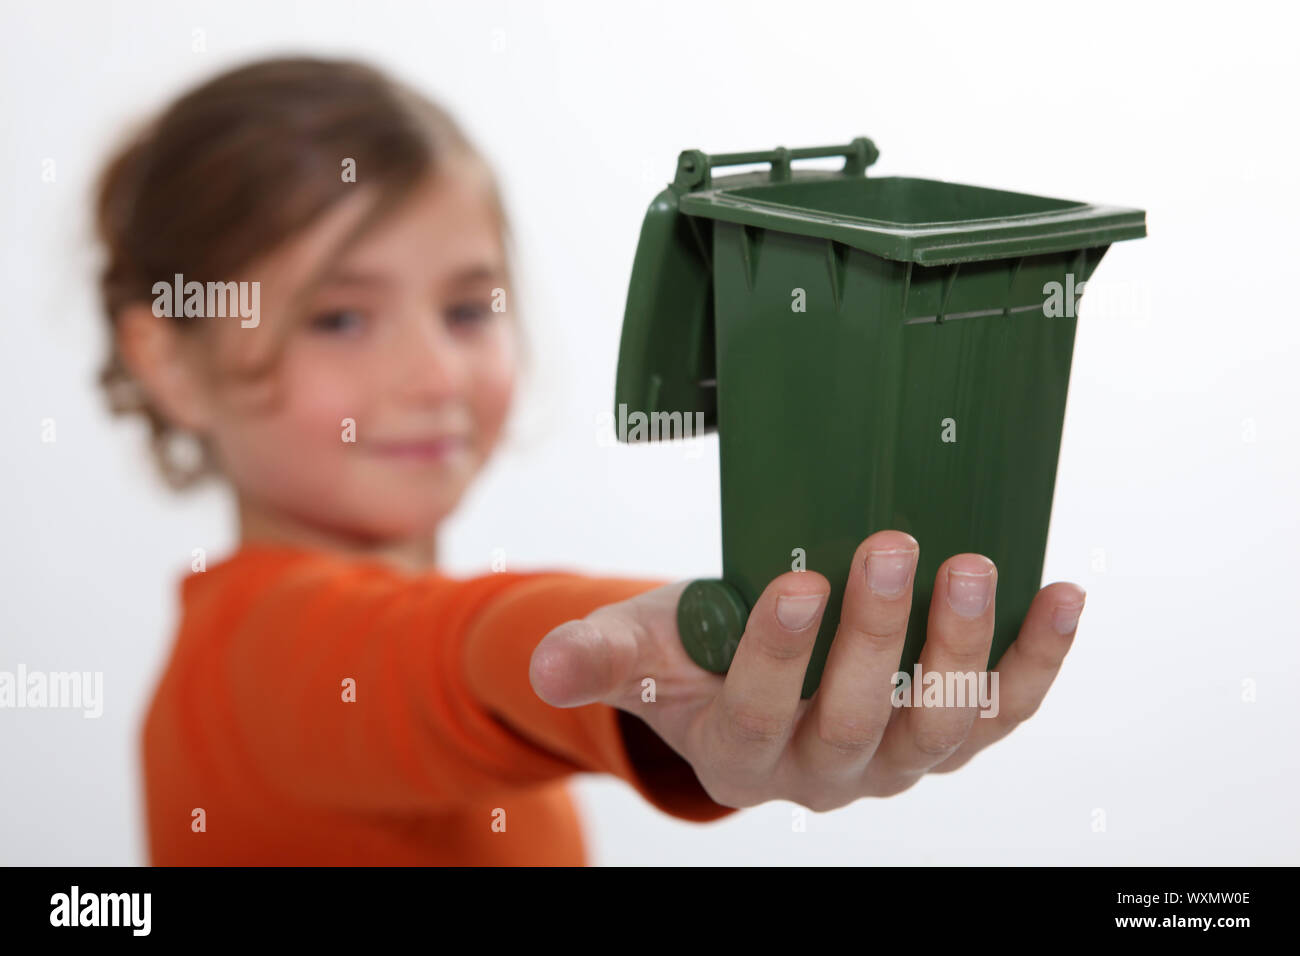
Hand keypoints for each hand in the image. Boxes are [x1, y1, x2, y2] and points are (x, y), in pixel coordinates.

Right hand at [528, 530, 1084, 811]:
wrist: (752, 679)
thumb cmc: (694, 654)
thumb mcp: (641, 649)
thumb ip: (599, 656)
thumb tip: (543, 665)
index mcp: (737, 752)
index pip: (755, 713)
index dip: (776, 658)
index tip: (793, 583)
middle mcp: (822, 771)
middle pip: (856, 719)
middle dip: (876, 638)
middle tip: (889, 547)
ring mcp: (894, 759)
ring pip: (940, 724)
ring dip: (964, 650)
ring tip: (974, 569)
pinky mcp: (948, 735)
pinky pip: (1001, 713)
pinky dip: (1035, 662)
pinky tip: (1061, 597)